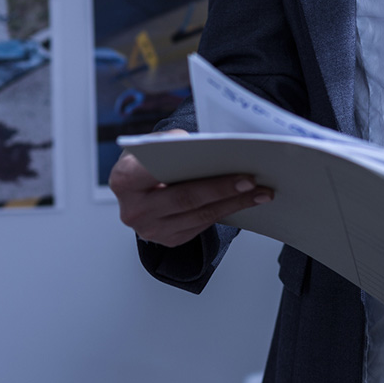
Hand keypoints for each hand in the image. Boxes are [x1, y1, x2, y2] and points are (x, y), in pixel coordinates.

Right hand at [109, 129, 272, 246]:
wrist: (138, 187)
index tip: (235, 167)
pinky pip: (201, 226)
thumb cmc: (148, 161)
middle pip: (186, 199)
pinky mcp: (167, 239)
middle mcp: (133, 210)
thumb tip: (206, 147)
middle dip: (224, 190)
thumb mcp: (153, 144)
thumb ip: (173, 142)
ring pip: (199, 216)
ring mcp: (150, 230)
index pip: (164, 175)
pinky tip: (243, 202)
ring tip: (259, 193)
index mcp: (124, 179)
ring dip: (233, 204)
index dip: (201, 174)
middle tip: (253, 182)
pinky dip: (224, 212)